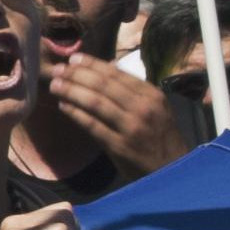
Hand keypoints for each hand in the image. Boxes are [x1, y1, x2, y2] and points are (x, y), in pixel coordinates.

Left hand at [35, 51, 181, 177]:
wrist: (173, 171)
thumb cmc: (161, 138)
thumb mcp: (156, 110)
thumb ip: (133, 94)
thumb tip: (103, 73)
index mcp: (152, 95)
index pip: (117, 74)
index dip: (93, 64)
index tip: (74, 58)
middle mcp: (143, 108)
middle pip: (103, 85)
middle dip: (77, 74)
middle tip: (58, 69)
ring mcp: (131, 127)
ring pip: (96, 102)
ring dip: (72, 91)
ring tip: (55, 85)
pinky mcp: (120, 147)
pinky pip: (92, 126)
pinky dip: (76, 114)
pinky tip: (63, 106)